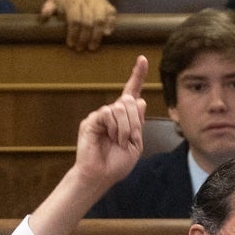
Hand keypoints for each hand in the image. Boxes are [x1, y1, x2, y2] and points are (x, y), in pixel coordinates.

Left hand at [40, 0, 117, 52]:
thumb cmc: (65, 3)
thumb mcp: (55, 3)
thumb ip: (48, 9)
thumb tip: (44, 16)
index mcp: (73, 1)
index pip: (74, 19)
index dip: (73, 34)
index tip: (71, 44)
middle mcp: (87, 0)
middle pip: (87, 22)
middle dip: (84, 38)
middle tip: (80, 48)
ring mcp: (98, 2)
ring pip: (100, 20)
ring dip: (96, 36)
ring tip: (92, 47)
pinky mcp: (107, 5)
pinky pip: (111, 15)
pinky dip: (110, 25)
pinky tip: (106, 35)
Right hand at [73, 55, 146, 187]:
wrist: (101, 175)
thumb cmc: (117, 163)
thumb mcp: (136, 144)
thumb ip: (139, 122)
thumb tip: (140, 100)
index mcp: (125, 118)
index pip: (132, 92)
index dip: (137, 75)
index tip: (142, 59)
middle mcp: (113, 113)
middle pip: (130, 101)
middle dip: (135, 121)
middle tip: (130, 139)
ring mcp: (101, 116)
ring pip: (121, 107)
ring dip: (126, 127)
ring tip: (119, 141)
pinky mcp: (92, 120)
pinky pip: (108, 113)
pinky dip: (115, 127)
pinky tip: (110, 138)